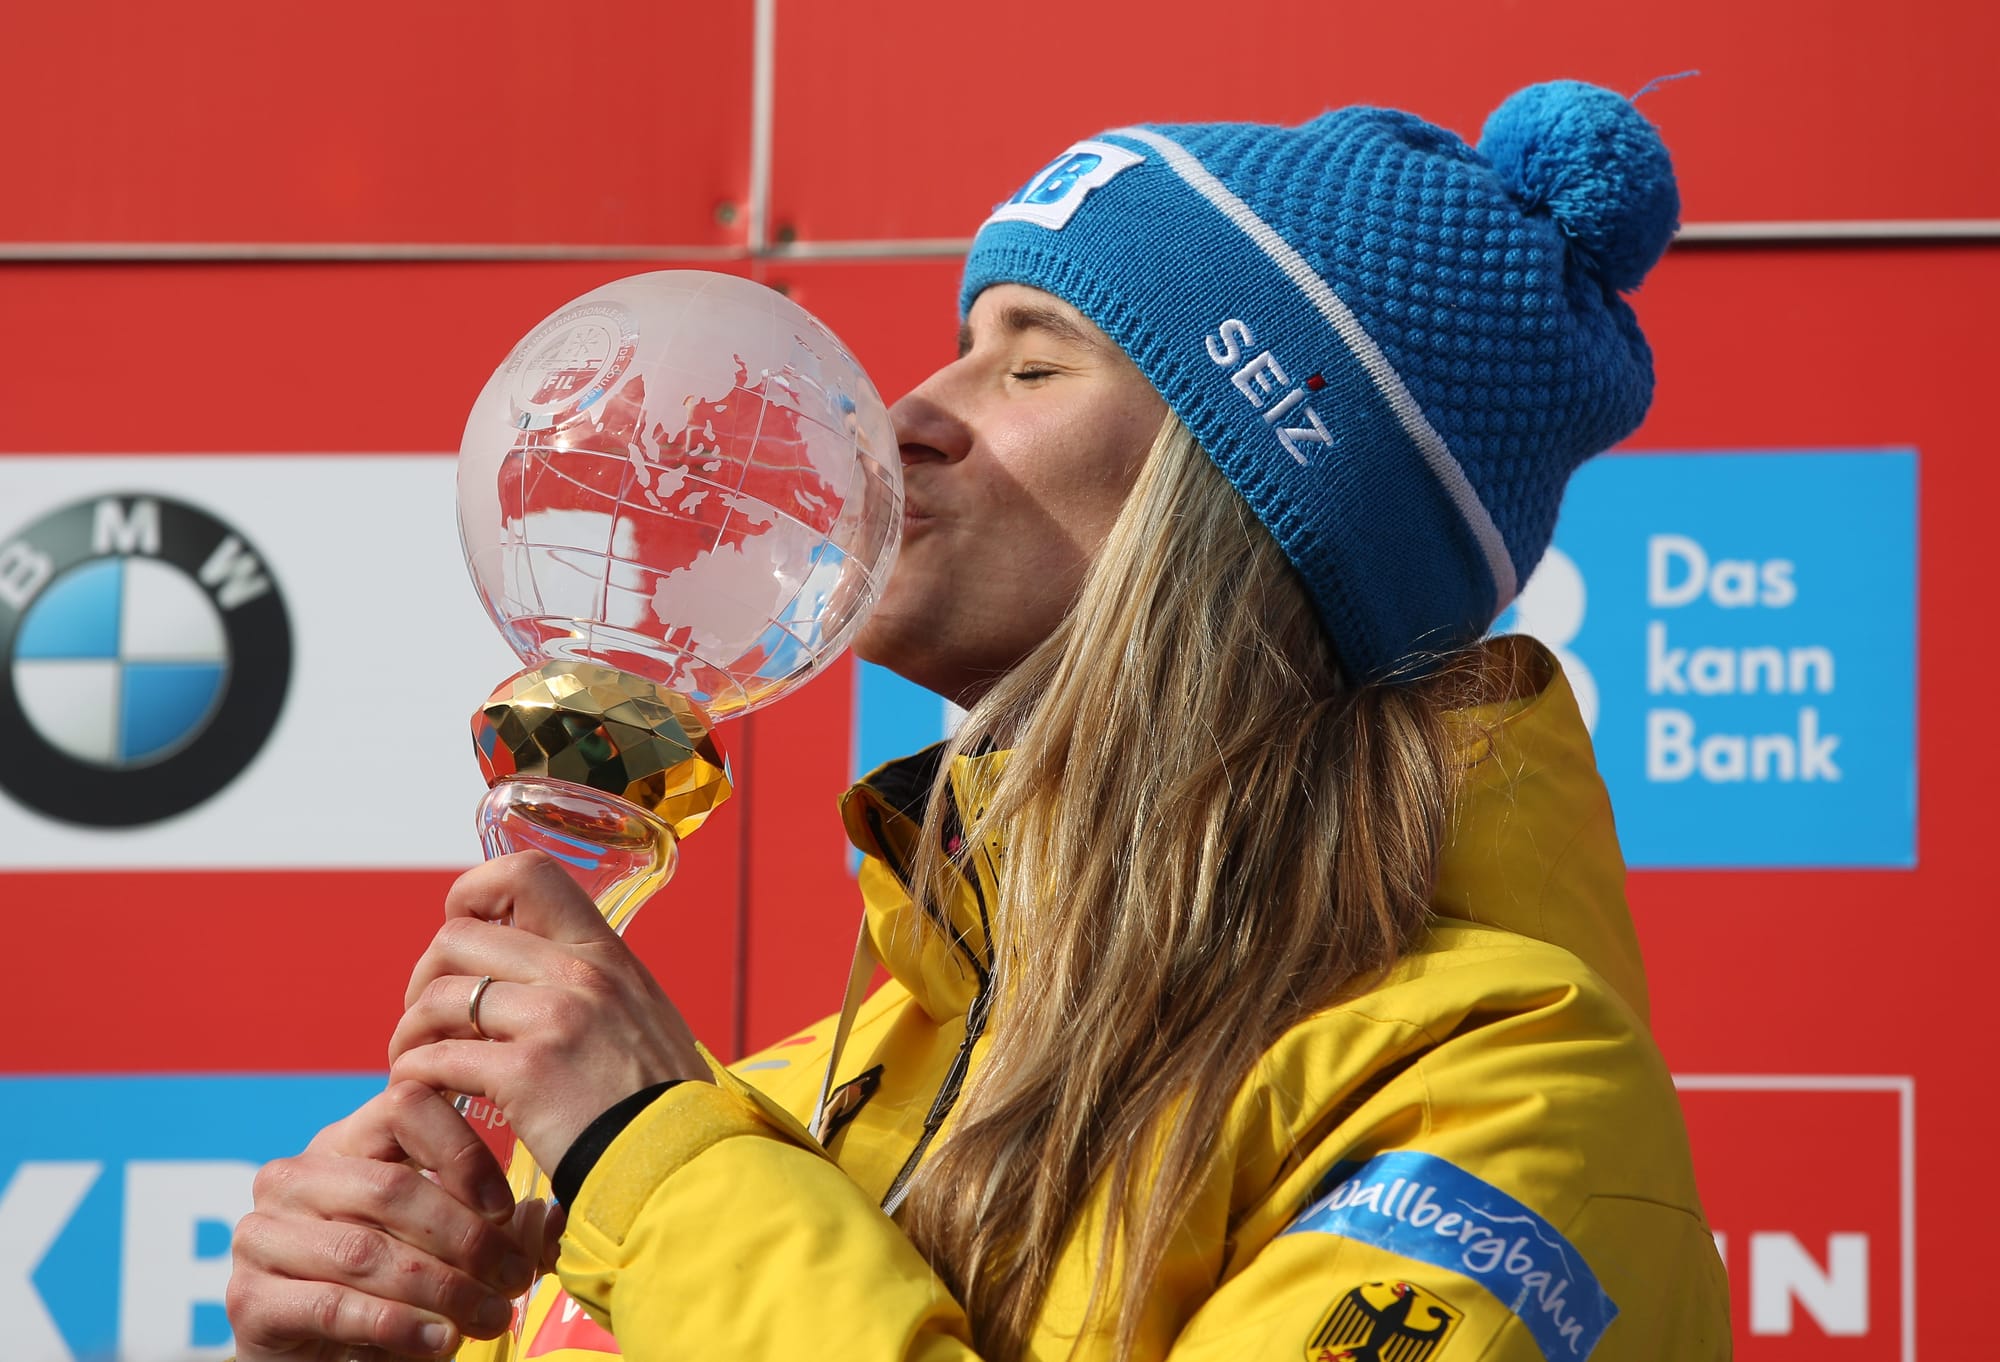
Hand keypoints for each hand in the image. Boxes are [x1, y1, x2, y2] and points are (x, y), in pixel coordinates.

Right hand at [226, 1079, 552, 1360]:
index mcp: (346, 1141)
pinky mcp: (248, 1297)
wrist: (318, 1359)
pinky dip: (397, 1326)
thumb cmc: (392, 1288)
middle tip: (515, 1278)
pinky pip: (333, 1305)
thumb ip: (494, 1226)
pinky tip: (440, 1342)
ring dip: (442, 1289)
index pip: (405, 1105)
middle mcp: (296, 1175)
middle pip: (391, 1187)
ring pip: (366, 1250)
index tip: (507, 1206)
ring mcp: (263, 1233)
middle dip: (467, 1238)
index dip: (463, 1151)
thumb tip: (550, 1218)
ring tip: (491, 1316)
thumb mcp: (444, 1246)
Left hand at [388, 850, 710, 1174]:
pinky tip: (427, 1098)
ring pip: (436, 998)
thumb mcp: (641, 1017)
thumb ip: (592, 989)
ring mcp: (553, 1020)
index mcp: (605, 953)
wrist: (683, 1161)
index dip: (475, 893)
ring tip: (418, 1064)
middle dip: (424, 977)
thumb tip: (534, 979)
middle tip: (428, 1020)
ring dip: (411, 1033)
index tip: (464, 935)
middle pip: (458, 937)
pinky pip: (436, 1060)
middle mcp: (579, 973)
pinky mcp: (526, 1075)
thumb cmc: (661, 1103)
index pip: (527, 873)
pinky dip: (416, 1078)